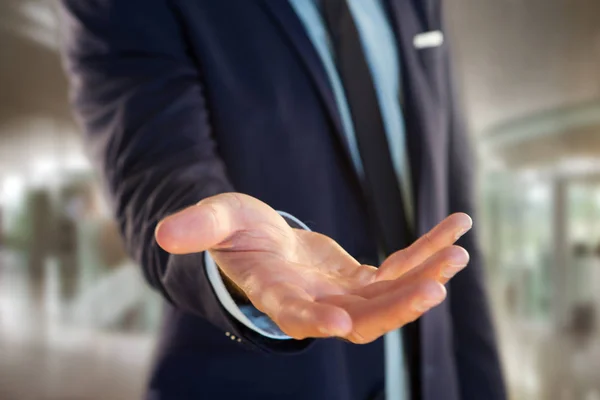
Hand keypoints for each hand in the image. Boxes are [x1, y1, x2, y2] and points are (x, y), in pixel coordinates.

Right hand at [155, 193, 471, 343]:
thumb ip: (198, 226)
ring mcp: (343, 293)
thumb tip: (162, 233)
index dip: (313, 319)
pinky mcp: (362, 278)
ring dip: (424, 279)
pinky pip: (401, 269)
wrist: (262, 245)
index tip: (340, 321)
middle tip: (435, 288)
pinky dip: (427, 253)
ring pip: (389, 297)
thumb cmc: (236, 234)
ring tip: (458, 255)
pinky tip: (456, 229)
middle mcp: (314, 303)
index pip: (293, 315)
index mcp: (276, 293)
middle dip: (396, 306)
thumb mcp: (218, 220)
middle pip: (359, 317)